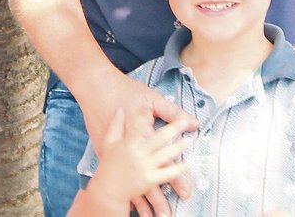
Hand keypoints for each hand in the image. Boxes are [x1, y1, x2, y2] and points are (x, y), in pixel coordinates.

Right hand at [78, 102, 192, 216]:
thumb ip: (116, 124)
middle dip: (172, 130)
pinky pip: (167, 174)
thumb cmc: (108, 163)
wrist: (106, 189)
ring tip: (188, 140)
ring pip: (164, 155)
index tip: (155, 107)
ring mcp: (144, 167)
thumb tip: (120, 109)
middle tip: (184, 122)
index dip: (147, 114)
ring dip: (177, 148)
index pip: (140, 124)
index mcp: (128, 142)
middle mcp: (137, 153)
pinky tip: (187, 164)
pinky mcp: (150, 180)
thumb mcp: (109, 140)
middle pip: (157, 139)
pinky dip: (177, 169)